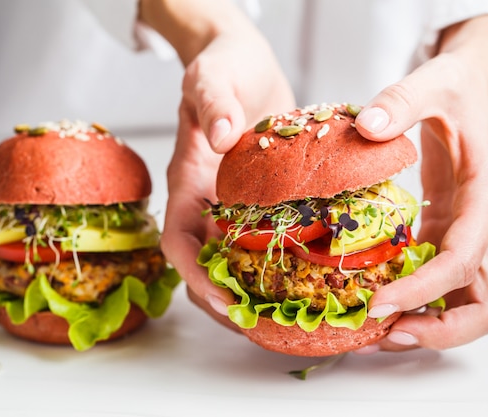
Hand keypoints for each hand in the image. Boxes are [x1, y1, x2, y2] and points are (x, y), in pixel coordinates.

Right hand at [154, 3, 294, 326]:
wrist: (241, 62)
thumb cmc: (222, 66)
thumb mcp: (212, 75)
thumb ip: (213, 103)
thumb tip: (222, 137)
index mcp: (188, 180)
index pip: (179, 241)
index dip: (196, 276)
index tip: (225, 300)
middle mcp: (207, 200)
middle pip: (204, 264)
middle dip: (225, 299)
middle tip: (263, 325)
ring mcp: (231, 203)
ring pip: (233, 259)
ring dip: (252, 289)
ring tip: (285, 315)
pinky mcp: (259, 199)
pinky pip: (263, 238)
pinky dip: (278, 260)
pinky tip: (309, 272)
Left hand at [353, 16, 487, 350]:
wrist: (469, 95)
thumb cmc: (457, 90)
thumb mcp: (432, 82)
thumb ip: (401, 101)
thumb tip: (368, 128)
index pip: (463, 261)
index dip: (424, 290)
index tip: (380, 305)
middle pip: (487, 305)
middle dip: (442, 330)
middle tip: (387, 335)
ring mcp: (472, 238)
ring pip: (473, 305)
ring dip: (434, 328)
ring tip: (380, 332)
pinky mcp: (450, 238)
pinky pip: (445, 287)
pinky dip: (420, 303)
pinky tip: (380, 301)